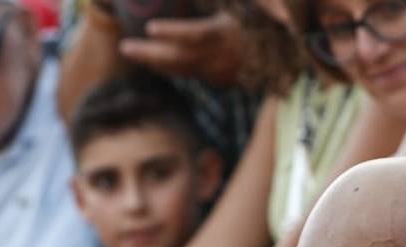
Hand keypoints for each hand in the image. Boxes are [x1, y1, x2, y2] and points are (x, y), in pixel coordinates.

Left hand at [117, 12, 243, 86]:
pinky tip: (153, 59)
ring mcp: (220, 72)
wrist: (279, 55)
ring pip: (182, 69)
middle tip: (125, 47)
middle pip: (181, 58)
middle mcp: (221, 56)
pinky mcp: (220, 81)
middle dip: (151, 53)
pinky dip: (170, 66)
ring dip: (155, 62)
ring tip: (132, 51)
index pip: (196, 35)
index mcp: (225, 33)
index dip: (173, 32)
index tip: (150, 27)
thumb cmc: (254, 21)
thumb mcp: (237, 7)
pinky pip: (190, 73)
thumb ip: (207, 4)